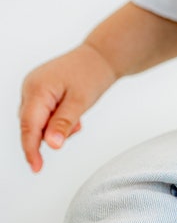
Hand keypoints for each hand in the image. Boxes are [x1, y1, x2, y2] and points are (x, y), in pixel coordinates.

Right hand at [19, 43, 117, 172]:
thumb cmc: (93, 73)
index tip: (37, 167)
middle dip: (51, 133)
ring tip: (78, 116)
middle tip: (77, 124)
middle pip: (31, 125)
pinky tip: (73, 113)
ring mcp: (34, 87)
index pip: (28, 126)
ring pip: (37, 121)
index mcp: (37, 88)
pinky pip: (42, 113)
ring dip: (55, 126)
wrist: (102, 55)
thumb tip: (51, 145)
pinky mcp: (40, 89)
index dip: (31, 149)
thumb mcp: (81, 101)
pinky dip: (56, 119)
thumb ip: (64, 123)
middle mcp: (30, 87)